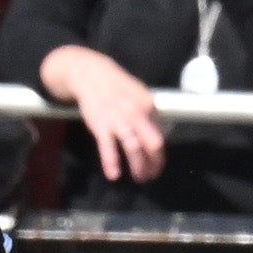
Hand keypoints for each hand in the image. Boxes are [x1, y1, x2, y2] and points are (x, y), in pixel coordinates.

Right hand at [46, 41, 166, 176]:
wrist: (89, 74)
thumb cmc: (116, 86)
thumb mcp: (138, 93)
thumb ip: (150, 112)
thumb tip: (162, 130)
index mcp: (148, 105)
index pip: (161, 132)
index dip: (160, 149)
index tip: (157, 159)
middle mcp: (136, 114)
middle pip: (154, 144)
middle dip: (156, 163)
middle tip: (153, 174)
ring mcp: (118, 121)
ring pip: (134, 149)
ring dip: (139, 168)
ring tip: (141, 178)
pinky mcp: (101, 126)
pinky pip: (108, 148)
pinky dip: (111, 163)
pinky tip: (114, 175)